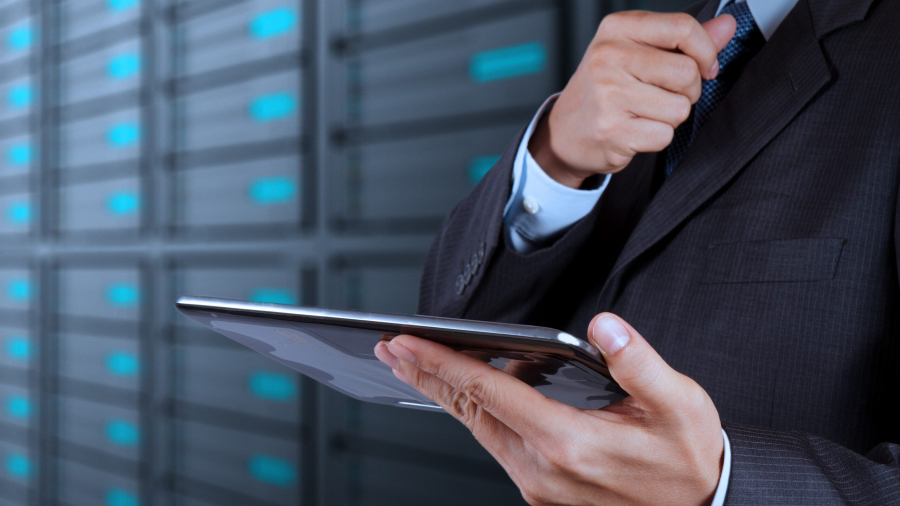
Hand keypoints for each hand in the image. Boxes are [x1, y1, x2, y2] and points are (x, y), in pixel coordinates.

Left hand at [374, 313, 724, 505]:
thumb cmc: (688, 456)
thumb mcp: (680, 404)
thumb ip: (639, 362)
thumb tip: (604, 327)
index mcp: (568, 443)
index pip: (488, 393)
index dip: (442, 363)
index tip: (406, 343)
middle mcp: (542, 469)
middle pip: (468, 412)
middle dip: (426, 376)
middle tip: (391, 348)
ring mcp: (538, 485)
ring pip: (478, 429)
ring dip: (447, 393)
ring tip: (419, 363)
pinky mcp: (541, 491)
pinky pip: (498, 444)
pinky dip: (478, 413)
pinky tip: (477, 390)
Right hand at [531, 11, 736, 187]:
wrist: (565, 132)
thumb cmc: (606, 88)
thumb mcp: (639, 53)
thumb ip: (684, 41)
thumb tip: (728, 25)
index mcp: (617, 29)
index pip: (682, 27)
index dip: (706, 51)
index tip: (705, 66)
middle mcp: (608, 57)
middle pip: (686, 73)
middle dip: (687, 91)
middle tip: (664, 95)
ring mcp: (608, 94)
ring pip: (679, 108)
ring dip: (670, 117)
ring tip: (643, 113)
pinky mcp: (612, 130)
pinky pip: (665, 135)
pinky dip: (657, 138)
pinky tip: (634, 130)